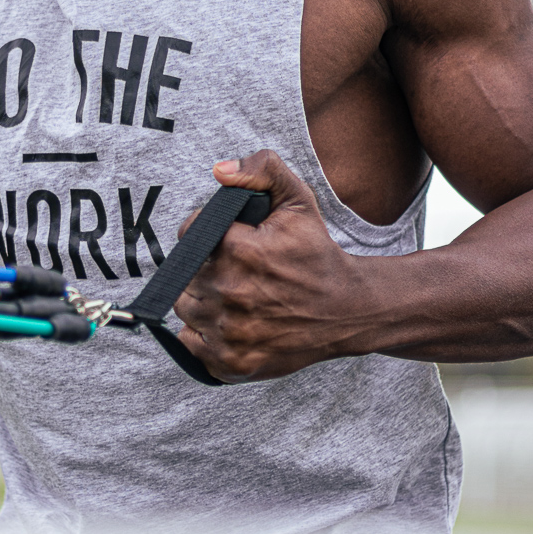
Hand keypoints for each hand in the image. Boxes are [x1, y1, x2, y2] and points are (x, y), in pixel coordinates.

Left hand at [173, 150, 369, 382]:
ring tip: (232, 294)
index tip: (227, 240)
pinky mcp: (230, 363)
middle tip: (234, 269)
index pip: (190, 233)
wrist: (347, 310)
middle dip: (204, 266)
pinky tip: (227, 322)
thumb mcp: (298, 201)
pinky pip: (190, 344)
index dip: (205, 233)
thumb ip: (262, 170)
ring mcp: (230, 332)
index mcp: (242, 250)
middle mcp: (232, 292)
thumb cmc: (317, 254)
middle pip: (184, 273)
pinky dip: (201, 335)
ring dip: (201, 299)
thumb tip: (219, 171)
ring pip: (185, 307)